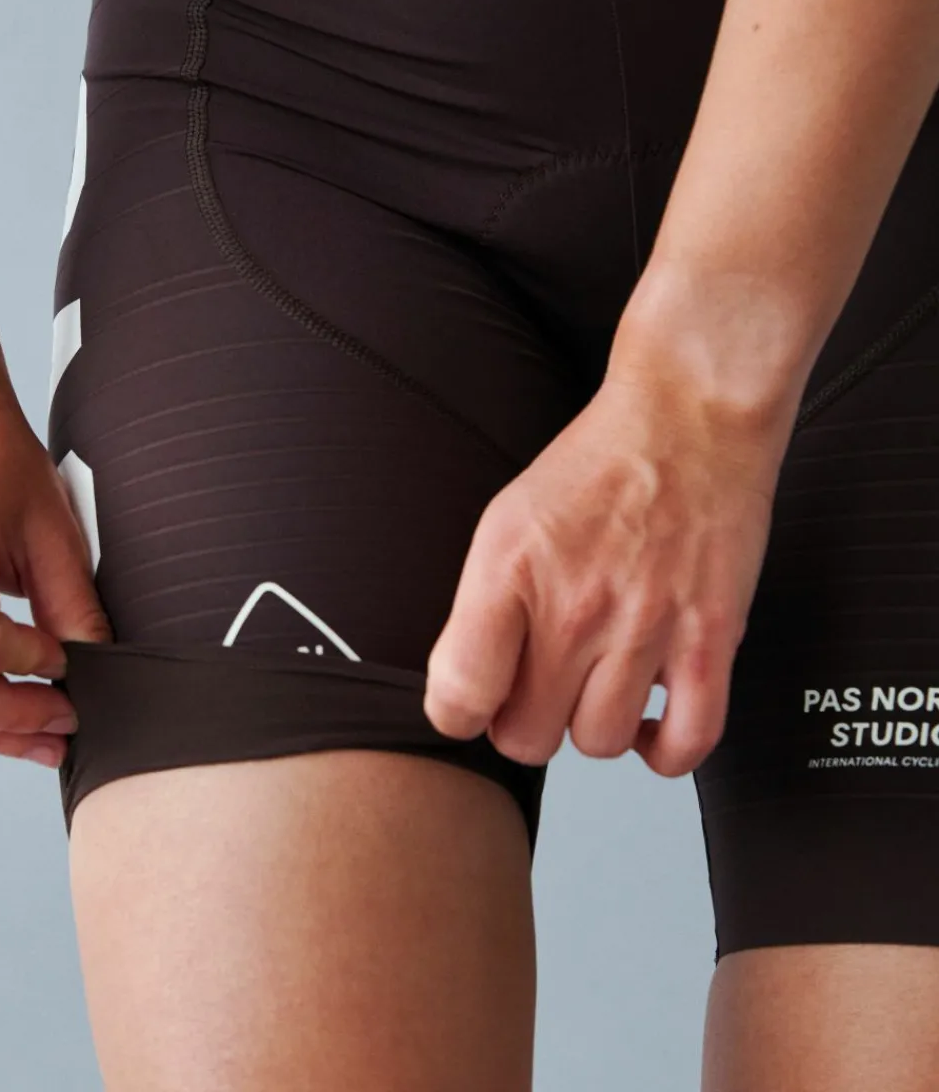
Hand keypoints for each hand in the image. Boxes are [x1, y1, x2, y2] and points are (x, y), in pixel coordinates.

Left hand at [423, 369, 790, 776]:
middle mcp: (575, 607)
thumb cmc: (598, 464)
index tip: (475, 702)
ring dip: (593, 725)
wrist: (688, 419)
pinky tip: (652, 721)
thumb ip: (483, 605)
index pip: (459, 696)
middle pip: (527, 738)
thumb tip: (470, 684)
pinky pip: (687, 743)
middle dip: (526, 722)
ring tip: (597, 687)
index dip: (460, 712)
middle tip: (540, 690)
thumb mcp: (505, 521)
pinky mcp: (711, 641)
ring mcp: (646, 628)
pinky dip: (665, 750)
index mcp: (510, 571)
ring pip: (599, 744)